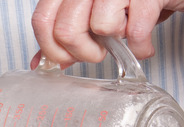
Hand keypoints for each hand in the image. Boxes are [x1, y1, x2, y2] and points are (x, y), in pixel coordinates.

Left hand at [30, 0, 183, 68]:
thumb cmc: (131, 1)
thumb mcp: (92, 13)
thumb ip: (66, 34)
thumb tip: (40, 63)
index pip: (42, 20)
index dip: (52, 49)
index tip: (68, 58)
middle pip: (66, 29)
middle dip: (83, 52)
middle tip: (100, 51)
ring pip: (100, 27)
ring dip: (115, 43)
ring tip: (126, 36)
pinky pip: (135, 31)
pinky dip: (140, 47)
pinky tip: (143, 44)